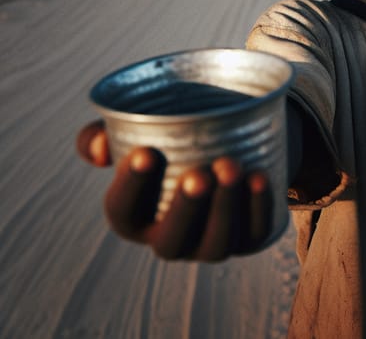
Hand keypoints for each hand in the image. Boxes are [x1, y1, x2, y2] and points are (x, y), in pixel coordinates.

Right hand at [76, 120, 272, 260]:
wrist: (230, 134)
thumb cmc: (171, 133)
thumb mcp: (136, 126)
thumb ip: (104, 132)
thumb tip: (100, 148)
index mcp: (135, 214)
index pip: (123, 211)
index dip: (131, 186)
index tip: (146, 152)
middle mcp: (170, 237)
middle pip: (171, 242)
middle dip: (186, 209)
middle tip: (199, 173)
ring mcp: (209, 242)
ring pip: (215, 245)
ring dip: (224, 209)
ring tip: (232, 167)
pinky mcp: (248, 237)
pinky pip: (254, 234)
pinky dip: (259, 207)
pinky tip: (259, 176)